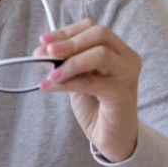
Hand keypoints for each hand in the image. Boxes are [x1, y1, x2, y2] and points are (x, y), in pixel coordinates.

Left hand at [34, 19, 141, 162]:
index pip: (92, 28)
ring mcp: (127, 75)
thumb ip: (63, 62)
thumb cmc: (95, 104)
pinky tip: (49, 86)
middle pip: (100, 34)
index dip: (67, 31)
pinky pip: (92, 81)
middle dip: (69, 41)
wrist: (111, 137)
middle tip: (46, 52)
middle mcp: (127, 58)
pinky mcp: (122, 94)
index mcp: (117, 49)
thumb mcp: (75, 77)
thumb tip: (40, 50)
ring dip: (70, 62)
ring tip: (50, 73)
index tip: (43, 40)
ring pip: (100, 54)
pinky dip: (68, 82)